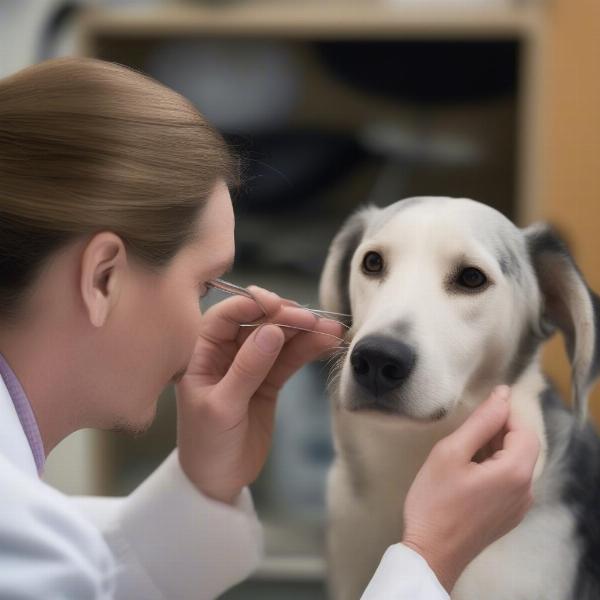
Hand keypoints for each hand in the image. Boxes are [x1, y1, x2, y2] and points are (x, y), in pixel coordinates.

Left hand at [175, 286, 342, 503]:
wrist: (217, 481)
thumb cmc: (207, 444)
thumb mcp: (223, 408)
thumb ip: (247, 369)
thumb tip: (271, 331)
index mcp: (202, 353)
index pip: (225, 316)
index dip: (251, 305)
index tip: (278, 307)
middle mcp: (226, 353)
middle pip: (257, 322)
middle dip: (286, 318)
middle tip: (313, 320)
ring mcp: (250, 365)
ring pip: (279, 338)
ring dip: (304, 332)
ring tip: (332, 330)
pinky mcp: (269, 381)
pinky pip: (290, 359)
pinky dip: (308, 350)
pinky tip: (327, 343)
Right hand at [401, 385, 539, 592]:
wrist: (431, 553)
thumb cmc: (435, 502)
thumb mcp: (451, 453)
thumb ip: (480, 422)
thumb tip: (501, 395)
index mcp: (515, 472)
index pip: (524, 429)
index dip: (506, 411)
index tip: (481, 404)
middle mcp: (526, 490)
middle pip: (523, 445)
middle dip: (500, 428)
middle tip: (467, 425)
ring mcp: (519, 506)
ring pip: (516, 462)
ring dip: (496, 447)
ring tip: (464, 446)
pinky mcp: (509, 515)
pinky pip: (511, 480)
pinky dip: (495, 465)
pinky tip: (469, 467)